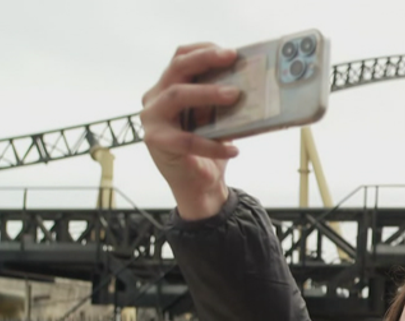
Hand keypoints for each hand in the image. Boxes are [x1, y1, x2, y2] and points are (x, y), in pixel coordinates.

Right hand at [140, 43, 240, 219]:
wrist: (200, 185)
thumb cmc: (209, 147)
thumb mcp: (217, 118)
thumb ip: (222, 99)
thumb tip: (252, 80)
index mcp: (169, 87)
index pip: (180, 57)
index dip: (203, 50)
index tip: (230, 50)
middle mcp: (156, 98)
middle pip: (177, 68)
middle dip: (205, 60)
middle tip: (232, 59)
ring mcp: (152, 119)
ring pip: (177, 95)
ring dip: (207, 93)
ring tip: (235, 95)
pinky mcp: (156, 141)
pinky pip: (187, 139)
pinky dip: (213, 144)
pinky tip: (234, 149)